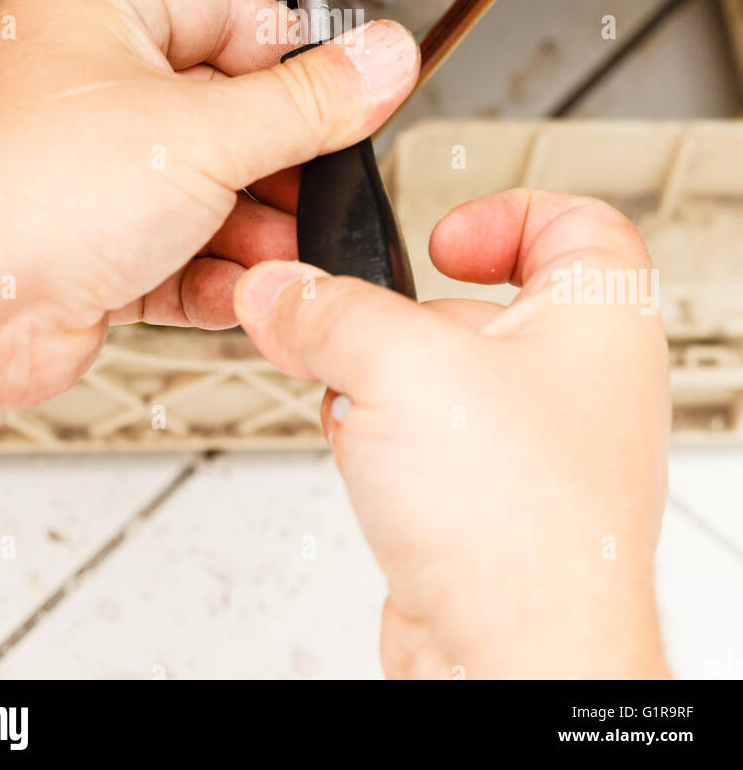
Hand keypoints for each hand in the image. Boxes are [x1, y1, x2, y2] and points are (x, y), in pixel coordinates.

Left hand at [0, 0, 418, 476]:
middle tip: (324, 178)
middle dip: (278, 160)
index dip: (292, 53)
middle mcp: (88, 86)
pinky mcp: (90, 245)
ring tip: (290, 248)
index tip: (348, 89)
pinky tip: (242, 288)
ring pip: (202, 186)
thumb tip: (380, 57)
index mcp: (98, 14)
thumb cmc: (24, 195)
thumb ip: (307, 101)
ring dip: (253, 225)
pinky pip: (176, 249)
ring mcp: (87, 170)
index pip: (226, 10)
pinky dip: (214, 272)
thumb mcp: (204, 133)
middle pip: (222, 107)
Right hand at [235, 190, 670, 679]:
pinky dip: (383, 440)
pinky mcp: (490, 500)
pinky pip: (425, 440)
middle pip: (480, 301)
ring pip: (440, 376)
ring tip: (357, 400)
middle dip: (401, 314)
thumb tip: (278, 290)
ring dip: (381, 383)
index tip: (441, 240)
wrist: (511, 662)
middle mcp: (578, 380)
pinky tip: (365, 462)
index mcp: (599, 319)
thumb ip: (326, 312)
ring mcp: (536, 445)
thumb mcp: (398, 369)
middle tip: (355, 319)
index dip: (503, 214)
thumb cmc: (519, 524)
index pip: (574, 223)